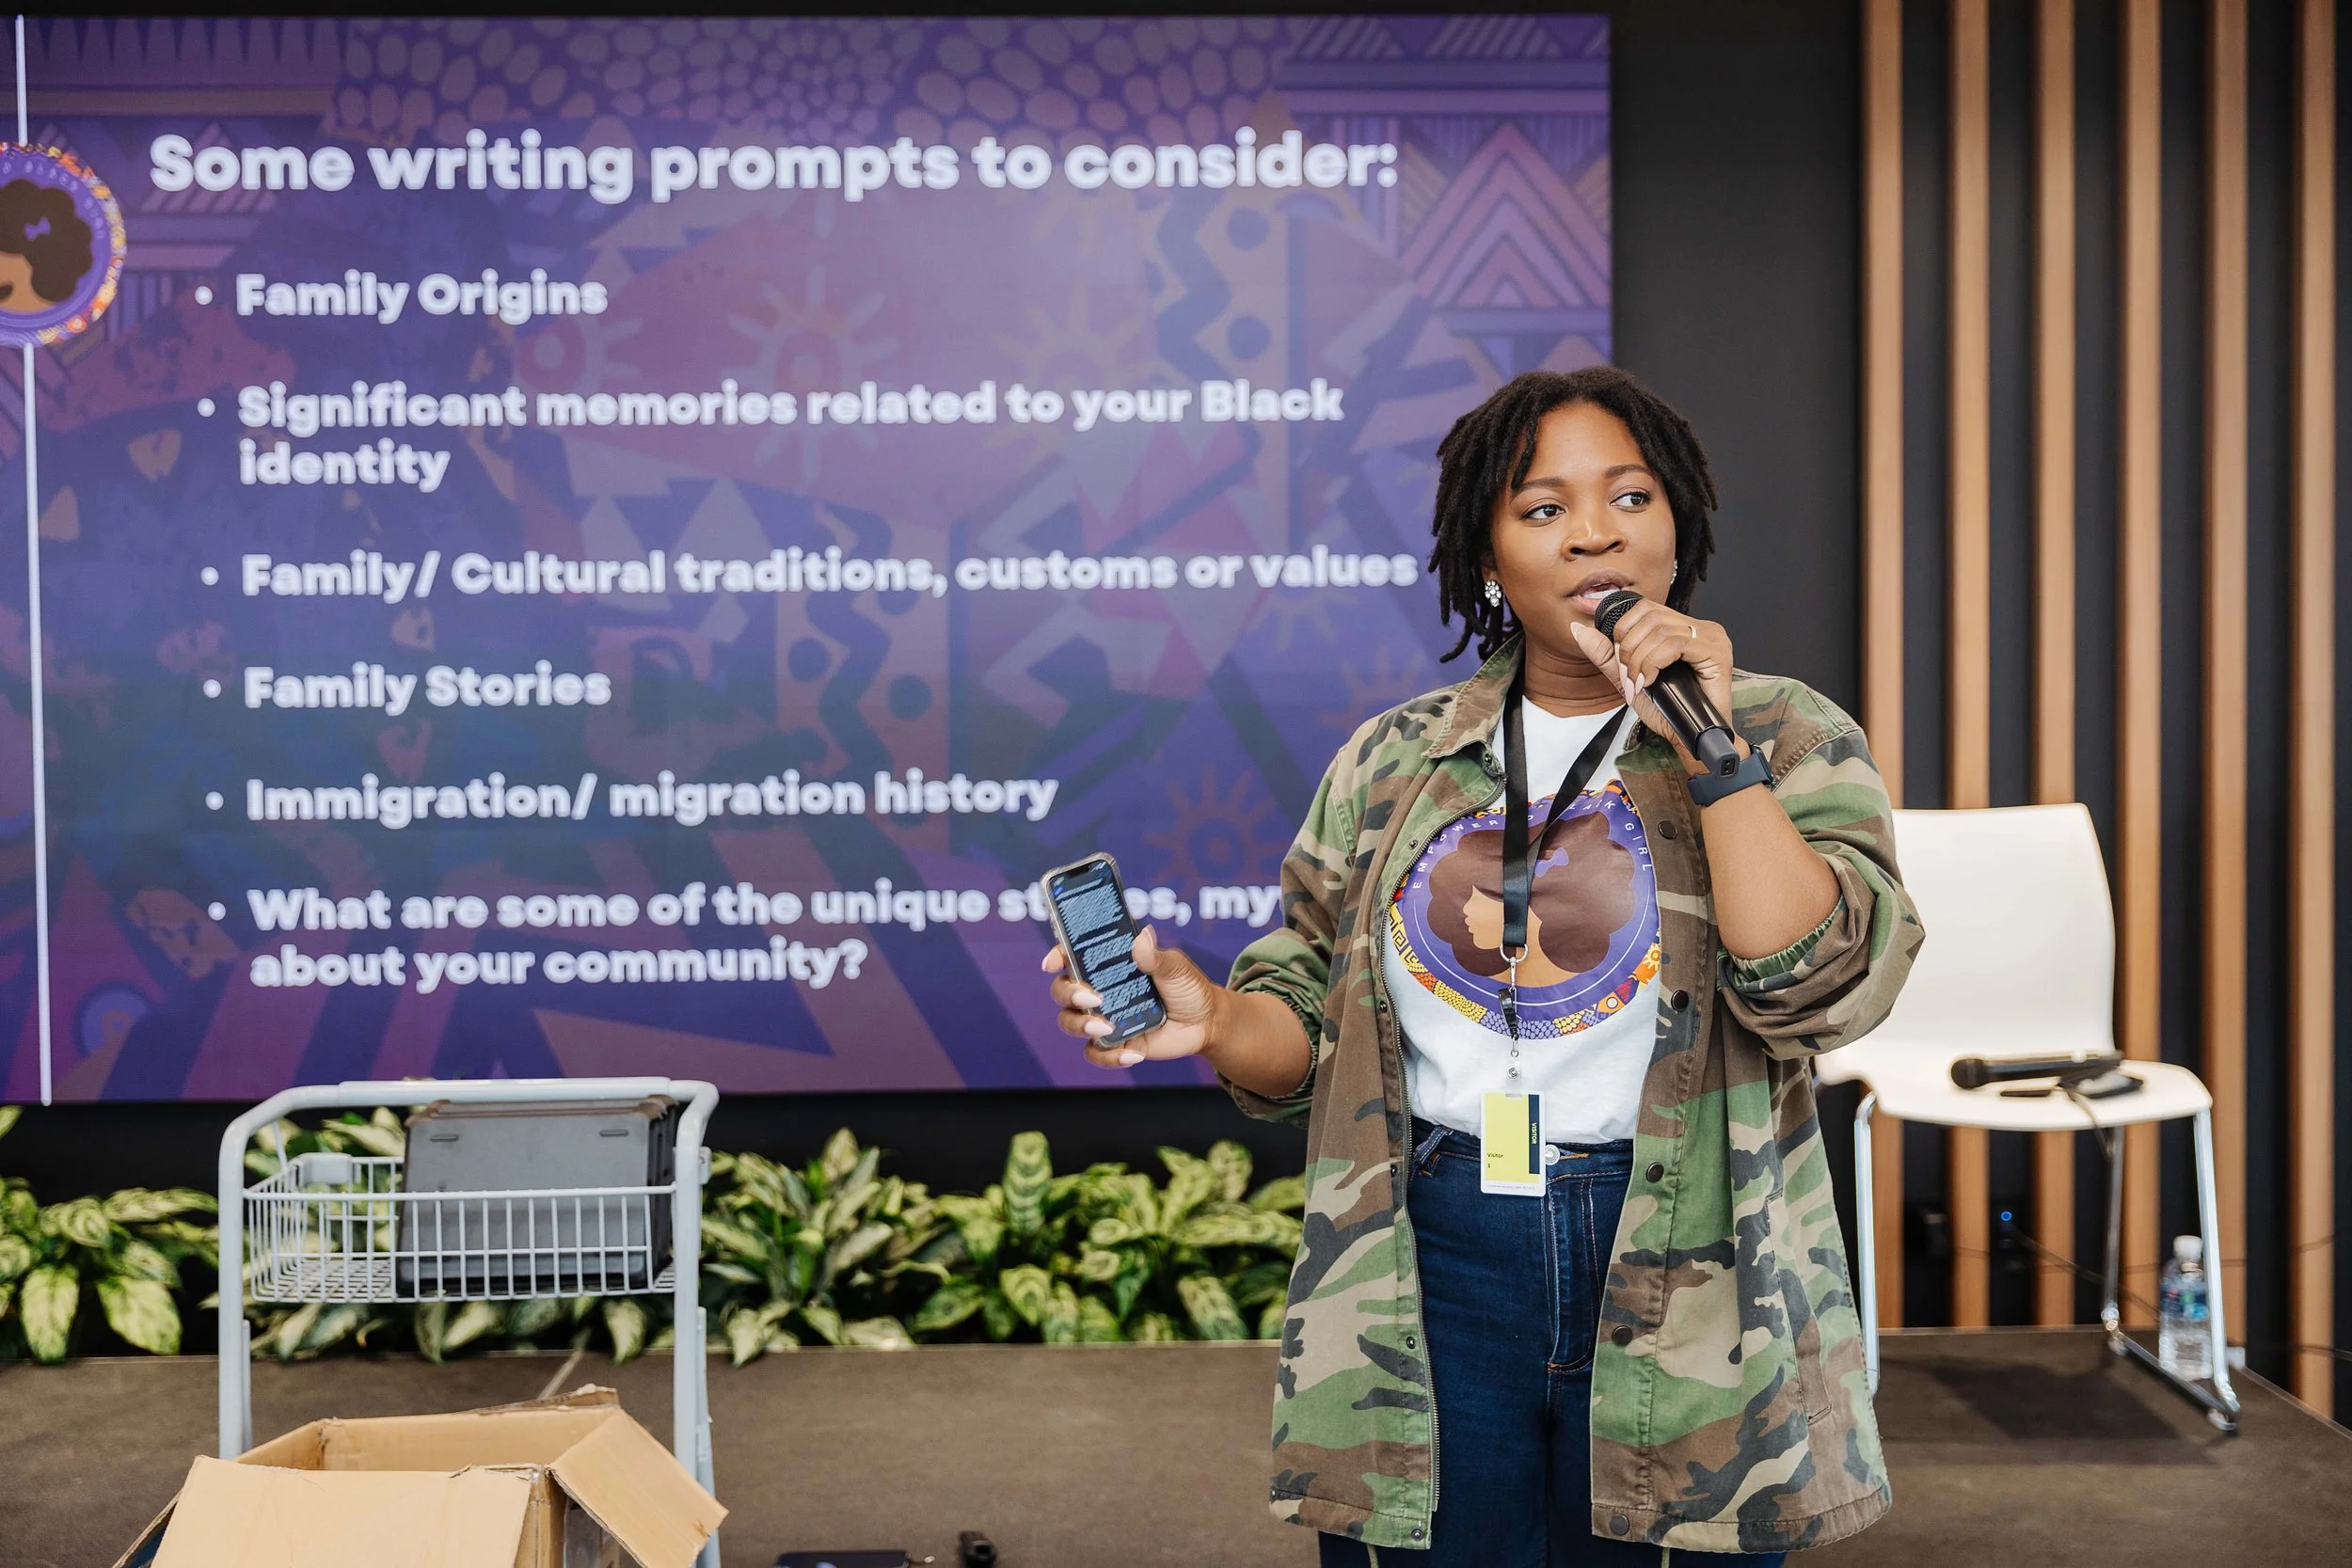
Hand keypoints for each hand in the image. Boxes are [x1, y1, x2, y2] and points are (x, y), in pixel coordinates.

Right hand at [1043, 926, 1221, 1069]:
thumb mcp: (1176, 968)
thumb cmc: (1187, 987)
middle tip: (1091, 998)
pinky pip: (1095, 1053)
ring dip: (1080, 1025)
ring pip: (1069, 1022)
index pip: (1072, 956)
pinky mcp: (1114, 1043)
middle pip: (1062, 991)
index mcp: (1108, 965)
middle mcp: (1099, 989)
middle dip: (1068, 994)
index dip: (1057, 957)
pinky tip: (1132, 1053)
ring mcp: (1104, 1017)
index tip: (1053, 963)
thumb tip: (1142, 938)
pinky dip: (1109, 1056)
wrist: (1205, 1022)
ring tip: (1107, 1028)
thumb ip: (1157, 956)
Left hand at [1569, 605, 1737, 773]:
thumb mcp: (1629, 678)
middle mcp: (1699, 627)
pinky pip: (1676, 644)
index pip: (1644, 608)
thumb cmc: (1669, 712)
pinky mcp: (1717, 652)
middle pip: (1650, 617)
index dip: (1623, 631)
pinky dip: (1654, 662)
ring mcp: (1711, 637)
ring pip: (1660, 630)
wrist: (1691, 739)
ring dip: (1639, 660)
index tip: (1621, 663)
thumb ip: (1606, 654)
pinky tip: (1651, 681)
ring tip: (1639, 683)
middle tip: (1629, 677)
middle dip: (1629, 649)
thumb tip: (1579, 630)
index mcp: (1682, 628)